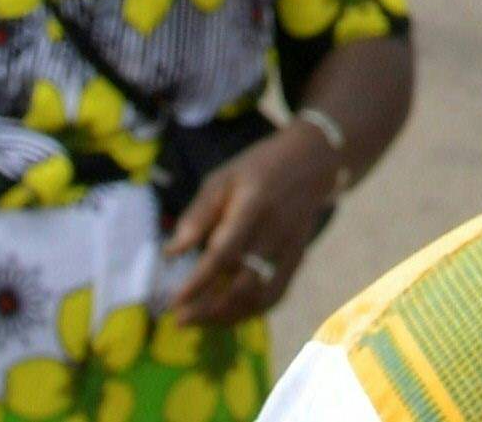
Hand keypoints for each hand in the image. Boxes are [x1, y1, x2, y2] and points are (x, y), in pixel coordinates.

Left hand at [157, 123, 341, 328]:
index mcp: (252, 207)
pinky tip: (228, 313)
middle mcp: (274, 233)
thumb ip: (198, 216)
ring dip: (228, 316)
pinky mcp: (297, 260)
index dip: (198, 283)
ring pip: (260, 298)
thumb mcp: (222, 180)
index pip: (223, 254)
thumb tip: (171, 253)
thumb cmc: (258, 169)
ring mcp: (290, 250)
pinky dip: (250, 311)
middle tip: (180, 319)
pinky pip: (275, 296)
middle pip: (243, 285)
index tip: (174, 302)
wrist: (311, 161)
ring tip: (200, 320)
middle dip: (209, 310)